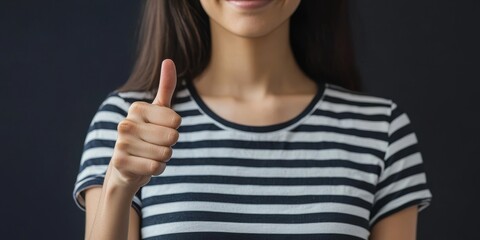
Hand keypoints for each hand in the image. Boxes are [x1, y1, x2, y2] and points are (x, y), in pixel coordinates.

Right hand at [109, 59, 180, 190]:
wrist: (127, 165)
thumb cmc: (147, 135)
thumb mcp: (157, 111)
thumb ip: (166, 87)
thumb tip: (168, 60)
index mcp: (137, 108)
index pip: (176, 121)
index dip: (174, 129)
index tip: (161, 129)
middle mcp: (126, 123)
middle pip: (172, 137)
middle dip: (169, 145)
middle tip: (155, 145)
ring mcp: (120, 143)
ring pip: (165, 153)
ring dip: (163, 158)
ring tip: (150, 155)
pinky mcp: (120, 162)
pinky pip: (155, 167)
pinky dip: (157, 169)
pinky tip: (145, 166)